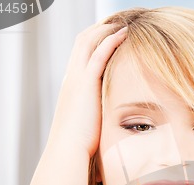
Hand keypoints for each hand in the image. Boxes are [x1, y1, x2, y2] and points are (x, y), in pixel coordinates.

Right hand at [49, 23, 127, 156]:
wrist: (69, 152)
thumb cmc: (80, 145)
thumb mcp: (89, 125)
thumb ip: (98, 116)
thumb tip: (110, 123)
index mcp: (72, 87)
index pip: (80, 55)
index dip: (95, 41)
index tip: (111, 36)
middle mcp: (71, 78)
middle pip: (82, 41)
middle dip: (99, 29)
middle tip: (118, 23)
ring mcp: (76, 79)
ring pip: (88, 42)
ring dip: (106, 29)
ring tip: (123, 24)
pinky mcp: (85, 83)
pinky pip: (98, 53)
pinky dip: (111, 40)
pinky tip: (124, 34)